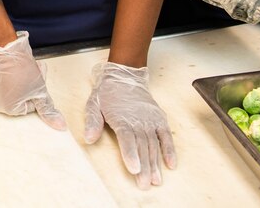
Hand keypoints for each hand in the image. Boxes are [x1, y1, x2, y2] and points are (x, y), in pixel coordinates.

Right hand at [0, 30, 65, 129]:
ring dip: (17, 80)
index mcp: (8, 110)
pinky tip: (9, 65)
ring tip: (19, 68)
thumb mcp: (40, 90)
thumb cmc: (20, 67)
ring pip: (10, 89)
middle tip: (29, 73)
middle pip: (19, 98)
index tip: (34, 80)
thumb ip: (48, 109)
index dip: (35, 91)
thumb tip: (60, 126)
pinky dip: (5, 75)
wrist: (3, 46)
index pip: (30, 105)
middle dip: (27, 86)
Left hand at [83, 62, 175, 188]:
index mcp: (122, 119)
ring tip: (156, 180)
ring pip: (154, 145)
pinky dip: (170, 150)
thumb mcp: (93, 104)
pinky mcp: (159, 118)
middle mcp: (138, 120)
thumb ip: (92, 122)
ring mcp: (150, 120)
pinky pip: (166, 136)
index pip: (127, 140)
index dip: (130, 155)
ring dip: (155, 164)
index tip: (134, 169)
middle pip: (142, 147)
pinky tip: (171, 164)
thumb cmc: (107, 93)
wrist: (124, 76)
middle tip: (144, 184)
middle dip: (144, 167)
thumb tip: (88, 138)